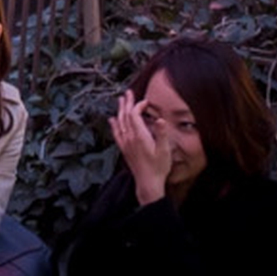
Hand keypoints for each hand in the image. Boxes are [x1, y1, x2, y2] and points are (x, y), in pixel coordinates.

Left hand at [110, 90, 169, 204]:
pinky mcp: (124, 149)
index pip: (134, 115)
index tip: (145, 102)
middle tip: (128, 93)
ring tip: (120, 101)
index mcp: (139, 136)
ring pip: (120, 122)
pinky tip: (112, 120)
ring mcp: (125, 143)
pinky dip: (114, 124)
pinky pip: (116, 133)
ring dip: (120, 110)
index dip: (138, 106)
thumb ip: (161, 134)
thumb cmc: (158, 168)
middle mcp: (129, 138)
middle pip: (125, 116)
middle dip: (126, 103)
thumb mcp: (164, 150)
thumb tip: (160, 120)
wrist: (148, 183)